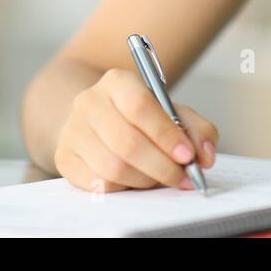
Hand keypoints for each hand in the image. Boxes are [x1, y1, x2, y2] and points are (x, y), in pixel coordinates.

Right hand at [53, 68, 217, 192]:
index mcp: (117, 82)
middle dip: (161, 166)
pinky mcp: (65, 158)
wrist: (99, 120)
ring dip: (144, 180)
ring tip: (159, 179)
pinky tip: (135, 181)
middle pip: (126, 142)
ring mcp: (73, 130)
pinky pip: (97, 183)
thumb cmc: (142, 118)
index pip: (140, 106)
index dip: (166, 135)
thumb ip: (196, 130)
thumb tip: (205, 156)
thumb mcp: (172, 113)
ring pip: (112, 167)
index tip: (188, 156)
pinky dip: (123, 189)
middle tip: (182, 178)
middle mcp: (89, 102)